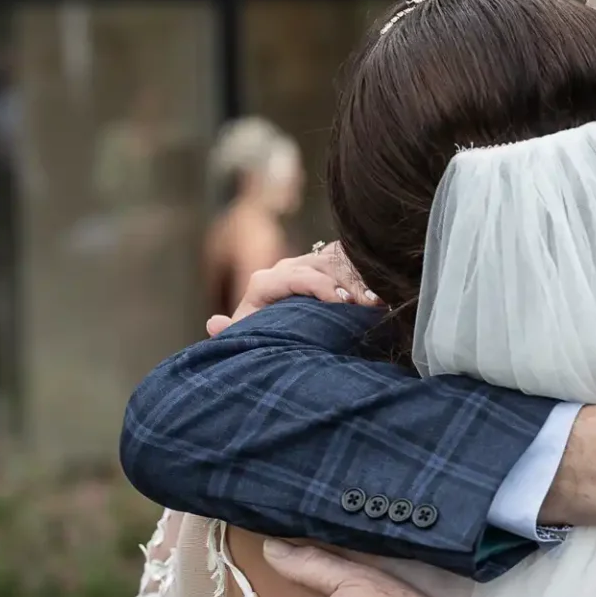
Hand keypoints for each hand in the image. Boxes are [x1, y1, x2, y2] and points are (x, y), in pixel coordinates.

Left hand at [205, 244, 381, 336]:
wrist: (281, 325)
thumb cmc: (266, 336)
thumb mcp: (251, 335)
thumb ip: (237, 331)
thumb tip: (213, 323)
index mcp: (264, 282)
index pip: (295, 276)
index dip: (320, 287)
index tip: (342, 303)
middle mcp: (286, 267)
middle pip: (320, 265)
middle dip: (345, 283)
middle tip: (368, 303)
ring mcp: (308, 263)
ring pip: (336, 260)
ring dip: (359, 280)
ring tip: (378, 300)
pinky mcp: (327, 264)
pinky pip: (348, 260)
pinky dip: (365, 274)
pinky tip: (381, 290)